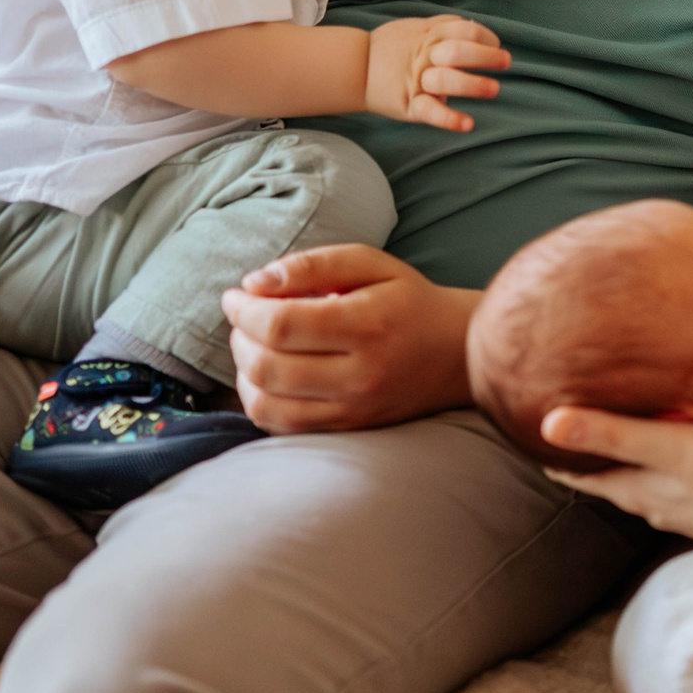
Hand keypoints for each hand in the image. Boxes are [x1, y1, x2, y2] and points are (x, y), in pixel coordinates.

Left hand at [222, 243, 478, 431]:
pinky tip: (268, 375)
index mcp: (367, 325)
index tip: (235, 294)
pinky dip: (259, 399)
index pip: (280, 325)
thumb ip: (313, 265)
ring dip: (243, 372)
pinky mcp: (347, 429)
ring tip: (254, 345)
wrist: (457, 353)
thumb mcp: (372, 264)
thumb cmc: (409, 301)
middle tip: (244, 317)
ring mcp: (353, 409)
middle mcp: (359, 374)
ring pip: (266, 403)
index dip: (244, 310)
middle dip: (239, 338)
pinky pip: (281, 425)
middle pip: (267, 366)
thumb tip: (254, 283)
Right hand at [364, 16, 508, 131]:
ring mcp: (418, 81)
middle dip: (486, 57)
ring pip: (447, 80)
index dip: (485, 37)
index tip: (495, 46)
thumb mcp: (418, 28)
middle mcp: (425, 56)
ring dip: (473, 85)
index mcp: (429, 35)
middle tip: (505, 62)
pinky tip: (468, 124)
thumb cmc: (394, 47)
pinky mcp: (410, 105)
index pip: (465, 31)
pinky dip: (449, 119)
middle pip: (458, 51)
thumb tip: (480, 31)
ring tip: (494, 90)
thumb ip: (446, 27)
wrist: (355, 67)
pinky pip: (431, 112)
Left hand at [540, 405, 692, 552]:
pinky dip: (667, 467)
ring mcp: (691, 510)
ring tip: (621, 437)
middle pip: (612, 481)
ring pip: (647, 484)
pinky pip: (680, 485)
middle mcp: (660, 506)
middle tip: (572, 431)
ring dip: (630, 464)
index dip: (557, 460)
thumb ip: (612, 433)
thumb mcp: (669, 445)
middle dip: (591, 459)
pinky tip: (681, 454)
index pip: (583, 478)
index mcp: (640, 491)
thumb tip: (546, 425)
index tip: (530, 439)